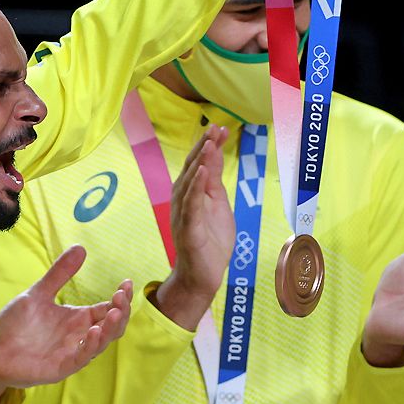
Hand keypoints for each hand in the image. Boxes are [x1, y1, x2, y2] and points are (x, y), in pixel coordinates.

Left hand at [0, 245, 132, 403]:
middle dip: (122, 311)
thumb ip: (59, 274)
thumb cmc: (16, 326)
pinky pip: (82, 357)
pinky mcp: (62, 366)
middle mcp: (80, 335)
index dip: (121, 298)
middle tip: (121, 296)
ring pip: (102, 342)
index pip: (108, 309)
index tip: (126, 283)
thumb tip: (81, 248)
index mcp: (78, 319)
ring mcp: (73, 352)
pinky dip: (91, 345)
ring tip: (116, 312)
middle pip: (113, 326)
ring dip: (112, 328)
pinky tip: (94, 330)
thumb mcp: (38, 294)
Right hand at [154, 126, 232, 329]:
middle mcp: (182, 199)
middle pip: (193, 168)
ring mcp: (184, 213)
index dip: (209, 145)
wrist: (202, 275)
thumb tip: (215, 154)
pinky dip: (195, 186)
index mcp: (190, 192)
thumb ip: (214, 181)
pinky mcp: (188, 228)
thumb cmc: (209, 240)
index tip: (221, 128)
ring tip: (210, 143)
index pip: (199, 164)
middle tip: (215, 129)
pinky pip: (191, 204)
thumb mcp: (217, 204)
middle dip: (204, 147)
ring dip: (200, 162)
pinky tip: (202, 171)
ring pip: (190, 182)